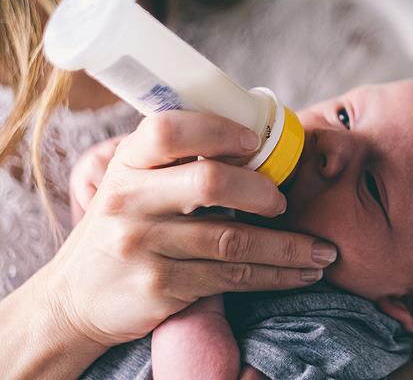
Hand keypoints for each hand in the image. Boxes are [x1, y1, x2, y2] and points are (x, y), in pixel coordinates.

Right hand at [43, 111, 336, 346]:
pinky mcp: (161, 286)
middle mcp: (129, 201)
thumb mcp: (134, 184)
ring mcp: (143, 245)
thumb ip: (177, 162)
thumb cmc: (124, 227)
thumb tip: (254, 139)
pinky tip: (301, 272)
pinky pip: (232, 277)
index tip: (255, 142)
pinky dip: (276, 275)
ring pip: (233, 239)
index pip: (170, 130)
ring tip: (322, 251)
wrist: (75, 297)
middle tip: (284, 202)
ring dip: (289, 246)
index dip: (219, 131)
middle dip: (262, 192)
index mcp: (128, 163)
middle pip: (210, 182)